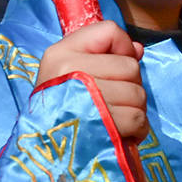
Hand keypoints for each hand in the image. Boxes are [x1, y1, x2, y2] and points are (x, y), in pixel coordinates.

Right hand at [35, 21, 147, 142]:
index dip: (121, 48)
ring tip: (114, 117)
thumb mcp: (68, 72)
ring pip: (137, 93)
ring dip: (134, 109)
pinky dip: (137, 129)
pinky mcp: (100, 126)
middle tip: (112, 100)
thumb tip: (138, 50)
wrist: (43, 150)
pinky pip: (138, 118)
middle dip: (130, 85)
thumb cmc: (59, 108)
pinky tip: (121, 132)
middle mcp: (70, 72)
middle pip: (130, 66)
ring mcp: (85, 98)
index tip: (112, 67)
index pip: (109, 31)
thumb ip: (105, 54)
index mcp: (61, 54)